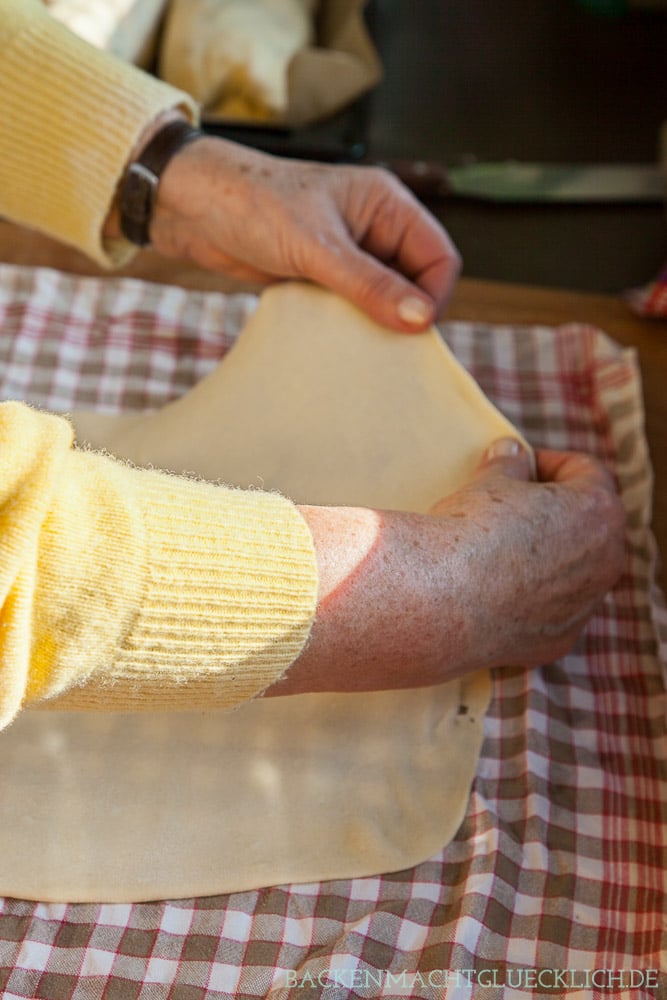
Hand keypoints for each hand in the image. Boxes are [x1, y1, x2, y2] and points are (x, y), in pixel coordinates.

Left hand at [151, 135, 460, 331]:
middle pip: (416, 281)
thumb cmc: (254, 205)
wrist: (192, 207)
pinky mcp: (322, 276)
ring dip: (377, 323)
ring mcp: (348, 254)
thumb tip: (421, 319)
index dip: (434, 295)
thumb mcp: (317, 248)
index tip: (413, 330)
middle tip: (390, 348)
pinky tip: (337, 342)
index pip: (439, 256)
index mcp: (386, 205)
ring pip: (384, 298)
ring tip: (362, 348)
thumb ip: (370, 284)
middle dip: (407, 313)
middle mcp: (374, 228)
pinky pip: (352, 307)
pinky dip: (349, 326)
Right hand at [428, 439, 626, 674]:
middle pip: (589, 524)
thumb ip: (509, 464)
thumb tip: (511, 452)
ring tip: (501, 549)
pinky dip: (533, 597)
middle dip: (555, 511)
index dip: (550, 462)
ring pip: (575, 571)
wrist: (443, 598)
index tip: (519, 465)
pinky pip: (555, 609)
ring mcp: (586, 605)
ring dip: (548, 556)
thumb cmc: (472, 530)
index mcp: (598, 511)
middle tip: (512, 505)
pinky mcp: (561, 638)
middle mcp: (607, 560)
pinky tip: (495, 590)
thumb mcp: (488, 482)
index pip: (586, 472)